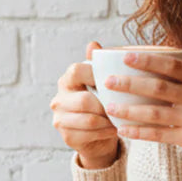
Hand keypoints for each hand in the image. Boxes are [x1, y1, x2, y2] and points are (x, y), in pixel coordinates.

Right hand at [50, 41, 120, 169]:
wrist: (97, 135)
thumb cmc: (101, 102)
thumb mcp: (101, 82)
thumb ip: (98, 64)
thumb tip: (93, 44)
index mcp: (66, 80)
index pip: (77, 71)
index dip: (95, 75)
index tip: (114, 81)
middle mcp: (58, 99)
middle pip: (84, 100)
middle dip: (106, 105)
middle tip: (123, 106)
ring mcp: (60, 119)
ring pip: (89, 120)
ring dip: (109, 120)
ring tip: (122, 118)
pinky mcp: (67, 136)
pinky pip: (90, 134)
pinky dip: (106, 132)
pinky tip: (116, 129)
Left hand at [101, 52, 181, 161]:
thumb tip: (151, 62)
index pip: (171, 65)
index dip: (147, 60)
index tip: (125, 56)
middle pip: (158, 88)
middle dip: (130, 84)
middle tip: (108, 81)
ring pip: (155, 113)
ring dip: (129, 110)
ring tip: (110, 107)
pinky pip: (159, 134)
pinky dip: (139, 132)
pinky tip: (122, 130)